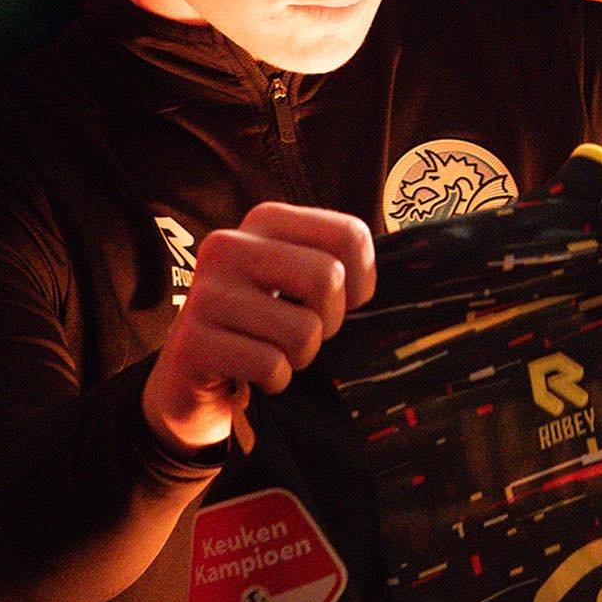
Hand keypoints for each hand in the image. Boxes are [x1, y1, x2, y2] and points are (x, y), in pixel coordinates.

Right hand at [142, 203, 375, 457]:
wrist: (193, 380)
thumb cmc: (266, 325)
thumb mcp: (300, 282)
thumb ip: (342, 264)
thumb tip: (410, 267)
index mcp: (266, 220)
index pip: (350, 234)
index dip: (362, 280)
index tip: (345, 303)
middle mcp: (230, 244)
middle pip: (326, 278)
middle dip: (329, 322)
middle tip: (304, 334)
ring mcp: (205, 292)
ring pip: (302, 330)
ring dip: (300, 357)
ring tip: (274, 352)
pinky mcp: (191, 342)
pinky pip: (271, 366)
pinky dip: (275, 381)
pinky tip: (252, 375)